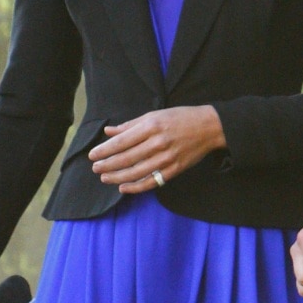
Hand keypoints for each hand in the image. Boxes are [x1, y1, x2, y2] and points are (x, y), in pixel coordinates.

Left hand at [89, 106, 225, 191]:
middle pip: (126, 158)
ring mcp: (167, 158)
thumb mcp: (154, 116)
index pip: (121, 142)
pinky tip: (123, 187)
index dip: (104, 150)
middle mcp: (158, 143)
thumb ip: (130, 125)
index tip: (93, 155)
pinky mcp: (174, 169)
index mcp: (151, 127)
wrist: (209, 127)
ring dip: (117, 177)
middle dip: (107, 165)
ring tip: (105, 178)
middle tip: (95, 168)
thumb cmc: (180, 118)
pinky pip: (151, 181)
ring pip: (136, 172)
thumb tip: (109, 132)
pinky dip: (136, 187)